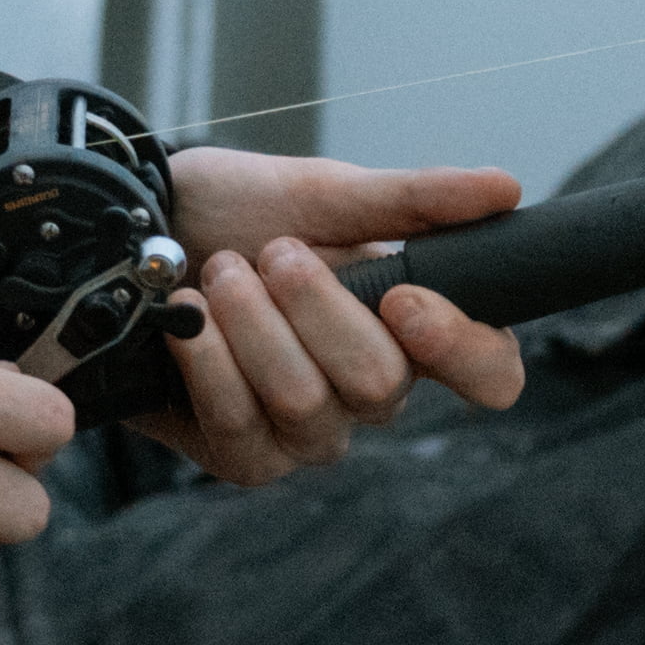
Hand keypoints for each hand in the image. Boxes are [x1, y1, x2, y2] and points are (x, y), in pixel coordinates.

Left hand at [151, 150, 535, 483]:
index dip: (463, 349)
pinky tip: (187, 322)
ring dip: (254, 324)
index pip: (491, 372)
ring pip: (307, 404)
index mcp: (415, 326)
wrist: (138, 231)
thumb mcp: (324, 191)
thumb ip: (415, 198)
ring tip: (220, 273)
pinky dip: (209, 361)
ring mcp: (310, 431)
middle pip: (382, 383)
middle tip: (274, 252)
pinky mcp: (246, 456)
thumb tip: (506, 188)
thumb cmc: (239, 210)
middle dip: (317, 306)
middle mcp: (372, 390)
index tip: (403, 298)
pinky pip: (243, 429)